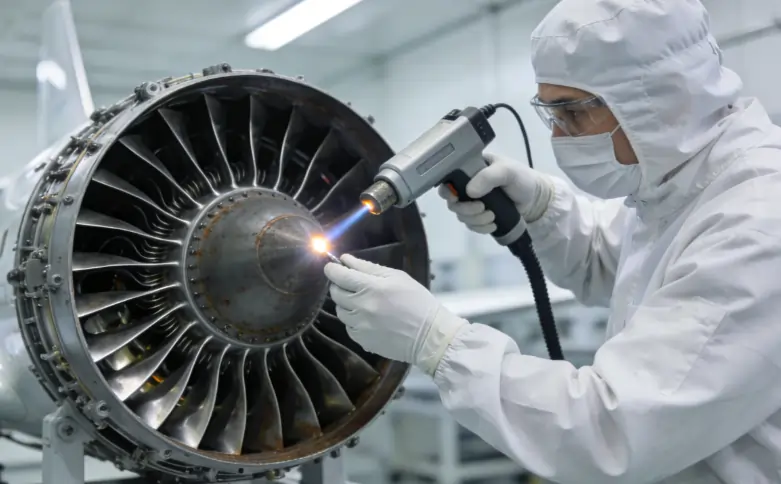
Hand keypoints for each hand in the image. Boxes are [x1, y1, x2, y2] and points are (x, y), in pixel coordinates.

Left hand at [323, 254, 467, 375]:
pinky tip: (370, 318)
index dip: (331, 269)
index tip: (332, 267)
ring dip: (347, 304)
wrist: (429, 336)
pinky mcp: (362, 341)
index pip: (338, 276)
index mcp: (371, 288)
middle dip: (340, 285)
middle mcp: (361, 308)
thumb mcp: (397, 277)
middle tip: (353, 284)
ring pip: (340, 311)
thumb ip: (368, 267)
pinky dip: (354, 320)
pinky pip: (348, 327)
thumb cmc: (417, 301)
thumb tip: (346, 259)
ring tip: (365, 302)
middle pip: (335, 293)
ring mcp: (360, 327)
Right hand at [438, 152, 553, 232]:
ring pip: (461, 215)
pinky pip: (471, 225)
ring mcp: (474, 202)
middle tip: (481, 208)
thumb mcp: (507, 171)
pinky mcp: (480, 216)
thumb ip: (489, 177)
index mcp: (471, 169)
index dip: (447, 191)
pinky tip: (492, 224)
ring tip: (492, 216)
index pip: (449, 179)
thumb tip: (470, 191)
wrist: (535, 199)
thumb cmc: (521, 179)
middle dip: (465, 209)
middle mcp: (469, 185)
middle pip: (453, 202)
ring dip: (475, 219)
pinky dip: (480, 227)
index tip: (454, 198)